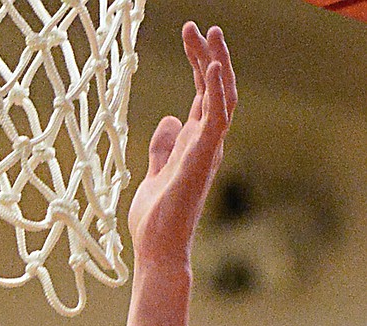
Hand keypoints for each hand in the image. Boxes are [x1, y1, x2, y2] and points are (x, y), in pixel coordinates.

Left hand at [128, 23, 235, 268]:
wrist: (157, 250)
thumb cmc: (156, 222)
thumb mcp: (154, 175)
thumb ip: (163, 148)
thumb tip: (169, 119)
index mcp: (195, 144)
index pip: (203, 94)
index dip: (198, 63)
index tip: (190, 35)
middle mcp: (206, 143)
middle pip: (215, 88)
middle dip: (208, 55)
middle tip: (200, 26)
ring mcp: (207, 150)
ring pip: (222, 97)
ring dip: (217, 64)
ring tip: (210, 33)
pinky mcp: (203, 158)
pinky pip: (218, 117)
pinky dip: (217, 91)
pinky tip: (211, 67)